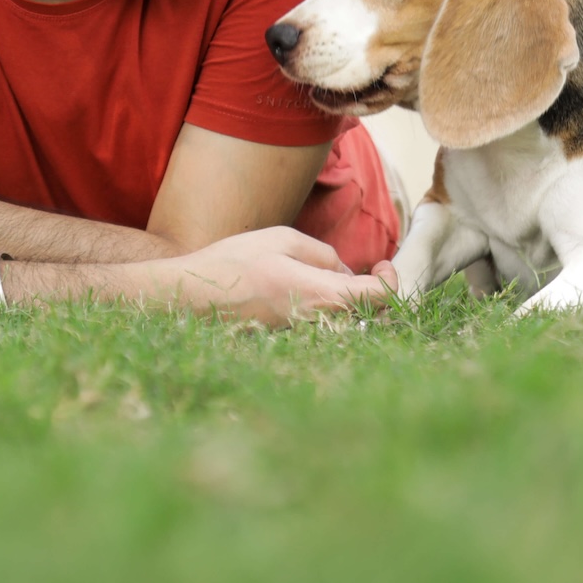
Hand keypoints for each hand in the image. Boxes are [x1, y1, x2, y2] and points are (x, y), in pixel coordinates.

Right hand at [142, 226, 393, 327]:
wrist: (191, 299)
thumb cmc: (234, 263)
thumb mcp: (283, 239)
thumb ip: (323, 253)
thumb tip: (343, 270)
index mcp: (323, 295)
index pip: (381, 298)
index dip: (391, 280)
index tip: (381, 264)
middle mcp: (319, 323)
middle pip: (371, 319)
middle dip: (376, 296)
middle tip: (368, 273)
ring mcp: (304, 337)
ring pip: (347, 326)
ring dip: (351, 304)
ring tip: (334, 280)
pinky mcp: (289, 343)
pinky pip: (323, 330)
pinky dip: (328, 313)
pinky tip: (309, 294)